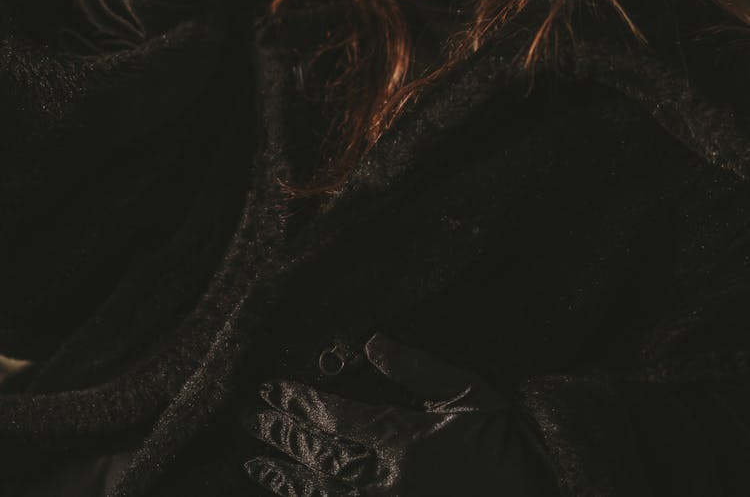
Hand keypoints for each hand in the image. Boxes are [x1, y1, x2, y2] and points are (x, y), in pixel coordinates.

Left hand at [241, 332, 512, 496]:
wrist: (535, 491)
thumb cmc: (503, 439)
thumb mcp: (466, 390)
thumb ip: (415, 367)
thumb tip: (372, 342)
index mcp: (402, 439)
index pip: (336, 416)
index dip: (299, 402)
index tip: (270, 390)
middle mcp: (385, 479)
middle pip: (319, 455)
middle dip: (280, 434)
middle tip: (248, 418)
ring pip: (323, 492)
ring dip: (285, 475)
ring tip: (255, 462)